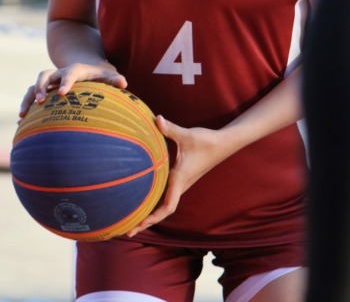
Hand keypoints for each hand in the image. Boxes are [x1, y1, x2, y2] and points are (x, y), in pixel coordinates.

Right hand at [18, 62, 126, 120]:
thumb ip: (114, 79)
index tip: (63, 93)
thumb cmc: (99, 76)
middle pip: (45, 75)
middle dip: (41, 87)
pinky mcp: (45, 91)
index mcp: (75, 70)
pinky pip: (31, 96)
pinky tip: (20, 122)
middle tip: (40, 101)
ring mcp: (50, 82)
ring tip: (23, 115)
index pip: (69, 73)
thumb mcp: (107, 75)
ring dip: (28, 98)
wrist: (85, 68)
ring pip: (34, 86)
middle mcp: (59, 74)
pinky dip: (26, 107)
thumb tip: (124, 83)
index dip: (66, 82)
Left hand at [127, 115, 225, 236]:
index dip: (152, 218)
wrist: (223, 143)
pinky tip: (145, 198)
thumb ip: (170, 129)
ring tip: (132, 219)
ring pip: (165, 204)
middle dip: (146, 222)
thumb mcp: (186, 135)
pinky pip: (167, 195)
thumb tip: (156, 118)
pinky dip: (156, 201)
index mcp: (179, 179)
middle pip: (162, 211)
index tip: (138, 225)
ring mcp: (182, 183)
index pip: (167, 207)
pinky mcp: (182, 177)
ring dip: (150, 213)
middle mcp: (180, 184)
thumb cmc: (205, 141)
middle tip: (127, 231)